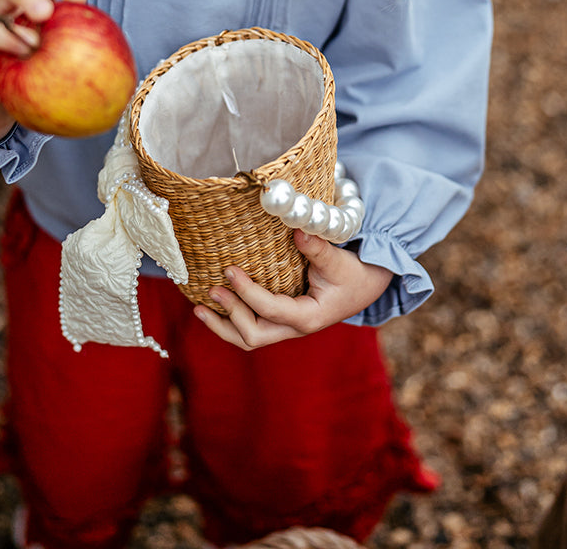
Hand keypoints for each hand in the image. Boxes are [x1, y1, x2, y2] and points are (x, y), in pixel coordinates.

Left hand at [193, 228, 392, 349]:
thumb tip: (297, 229)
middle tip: (213, 289)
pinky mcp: (280, 321)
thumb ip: (318, 248)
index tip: (229, 270)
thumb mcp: (338, 260)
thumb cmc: (352, 273)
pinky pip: (252, 327)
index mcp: (308, 317)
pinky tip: (213, 308)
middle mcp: (294, 329)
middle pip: (253, 336)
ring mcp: (285, 328)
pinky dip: (231, 320)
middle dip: (230, 315)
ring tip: (200, 308)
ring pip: (248, 338)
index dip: (247, 292)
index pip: (270, 310)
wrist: (365, 286)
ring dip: (223, 325)